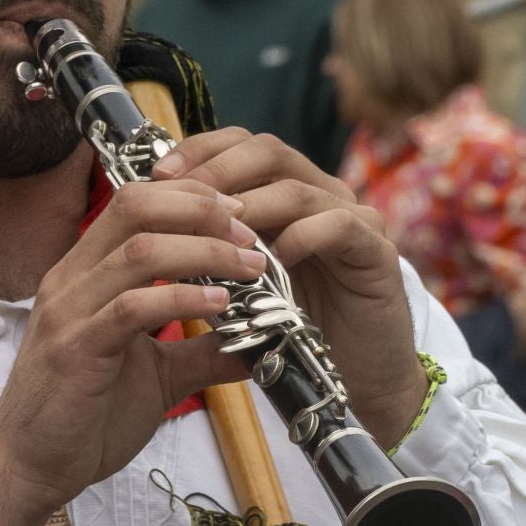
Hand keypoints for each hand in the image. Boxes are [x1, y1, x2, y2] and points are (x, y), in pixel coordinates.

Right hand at [0, 178, 256, 525]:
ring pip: (140, 250)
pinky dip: (182, 299)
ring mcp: (69, 312)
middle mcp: (71, 281)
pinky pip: (132, 307)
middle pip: (136, 206)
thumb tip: (256, 345)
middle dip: (202, 209)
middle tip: (252, 233)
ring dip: (205, 251)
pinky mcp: (75, 348)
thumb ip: (200, 353)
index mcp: (84, 275)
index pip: (136, 203)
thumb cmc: (81, 420)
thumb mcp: (155, 376)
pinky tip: (220, 305)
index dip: (192, 198)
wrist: (27, 469)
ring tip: (250, 268)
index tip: (240, 217)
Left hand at [154, 129, 425, 448]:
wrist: (353, 379)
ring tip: (217, 233)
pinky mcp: (376, 251)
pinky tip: (272, 260)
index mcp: (285, 194)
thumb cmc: (290, 330)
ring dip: (251, 208)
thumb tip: (149, 228)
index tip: (158, 175)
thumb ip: (209, 250)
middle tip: (182, 198)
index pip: (241, 146)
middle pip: (268, 152)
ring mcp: (354, 218)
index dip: (199, 151)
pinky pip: (338, 226)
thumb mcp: (239, 283)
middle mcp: (320, 195)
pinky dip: (302, 236)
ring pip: (298, 188)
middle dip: (218, 171)